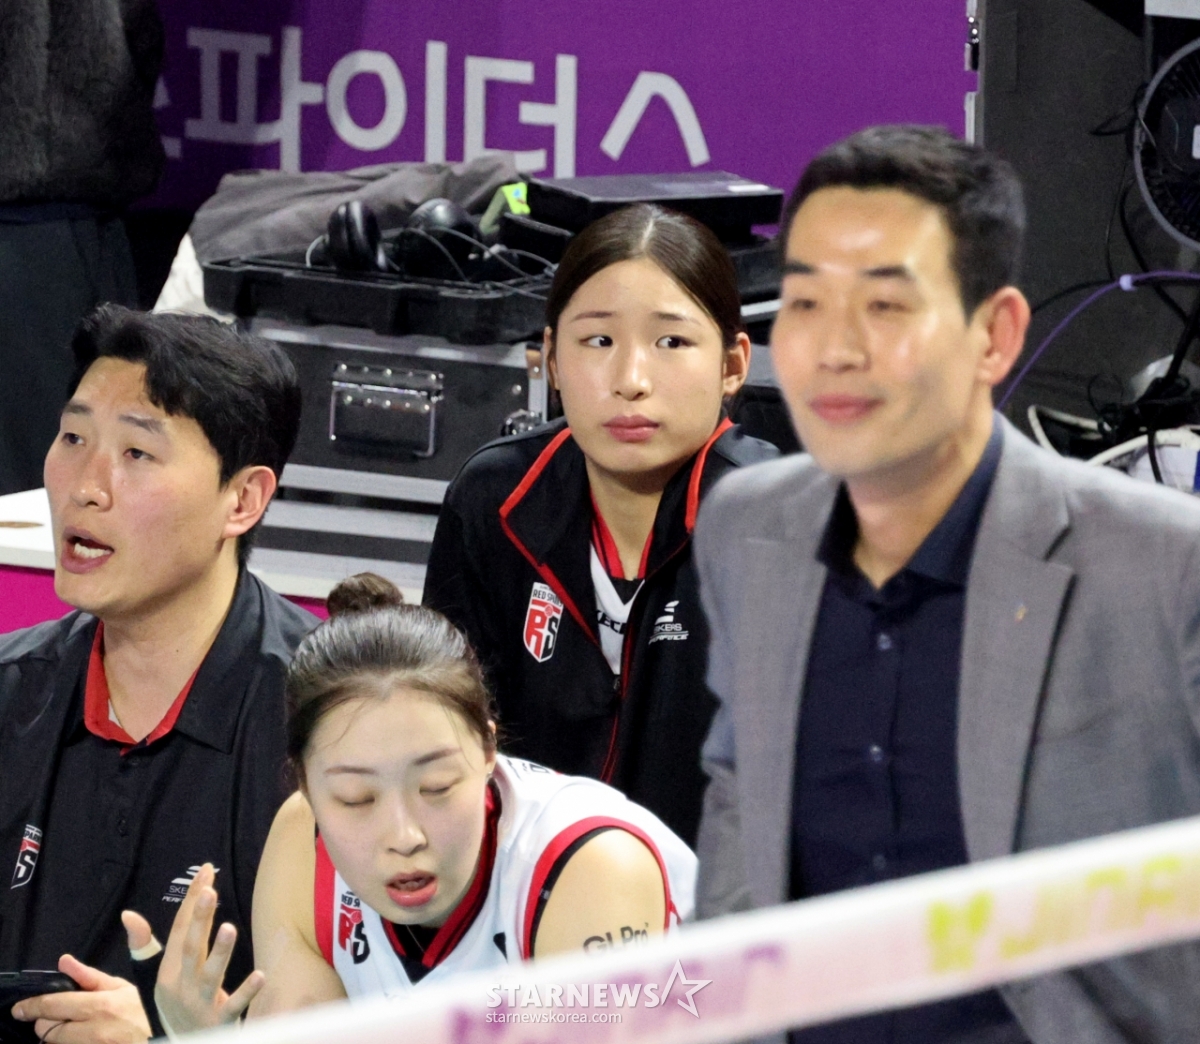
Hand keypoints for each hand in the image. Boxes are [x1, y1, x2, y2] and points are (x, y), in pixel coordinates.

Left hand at [10, 955, 150, 1043]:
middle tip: (53, 1015)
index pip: (53, 1007)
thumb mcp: (125, 986)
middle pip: (48, 1031)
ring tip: (72, 1026)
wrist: (171, 1036)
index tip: (19, 1009)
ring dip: (58, 1036)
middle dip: (46, 1022)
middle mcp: (94, 1031)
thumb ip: (91, 975)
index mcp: (100, 1006)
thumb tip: (64, 961)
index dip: (31, 1007)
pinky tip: (83, 1036)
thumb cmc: (152, 1007)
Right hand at [153, 863, 264, 1034]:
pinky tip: (261, 975)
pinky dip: (246, 992)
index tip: (206, 870)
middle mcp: (182, 984)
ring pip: (210, 975)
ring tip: (229, 928)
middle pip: (190, 947)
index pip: (181, 928)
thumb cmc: (174, 1005)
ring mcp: (200, 1003)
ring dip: (219, 952)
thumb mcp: (157, 977)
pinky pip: (232, 1006)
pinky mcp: (218, 1021)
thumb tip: (128, 914)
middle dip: (199, 919)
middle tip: (210, 892)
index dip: (192, 898)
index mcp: (169, 970)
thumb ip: (145, 944)